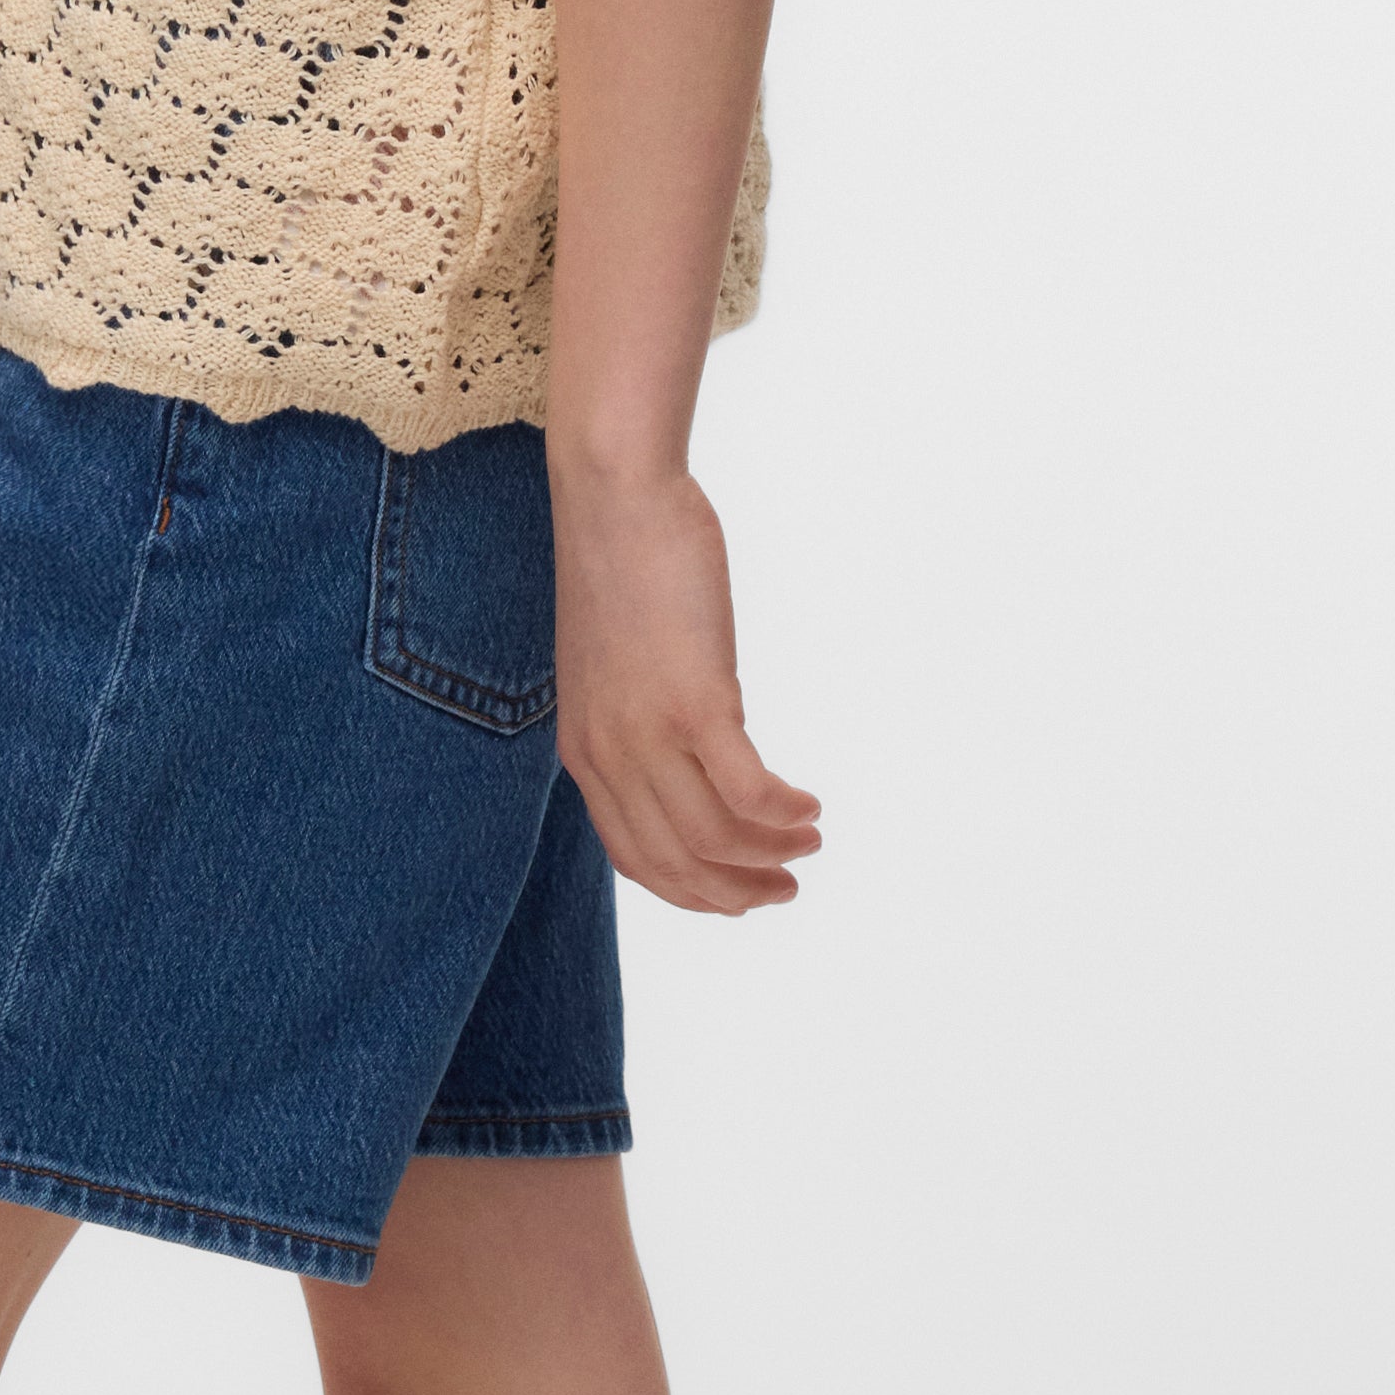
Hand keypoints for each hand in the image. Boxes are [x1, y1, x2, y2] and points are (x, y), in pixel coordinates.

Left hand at [552, 461, 822, 915]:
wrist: (614, 499)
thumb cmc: (621, 566)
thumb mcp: (611, 664)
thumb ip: (634, 717)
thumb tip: (684, 751)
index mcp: (586, 753)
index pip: (636, 857)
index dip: (692, 890)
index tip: (737, 895)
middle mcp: (610, 756)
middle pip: (677, 863)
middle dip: (736, 891)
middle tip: (785, 889)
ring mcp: (649, 733)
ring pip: (715, 839)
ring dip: (770, 854)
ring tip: (807, 842)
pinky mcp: (694, 702)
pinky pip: (747, 792)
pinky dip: (783, 813)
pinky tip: (809, 807)